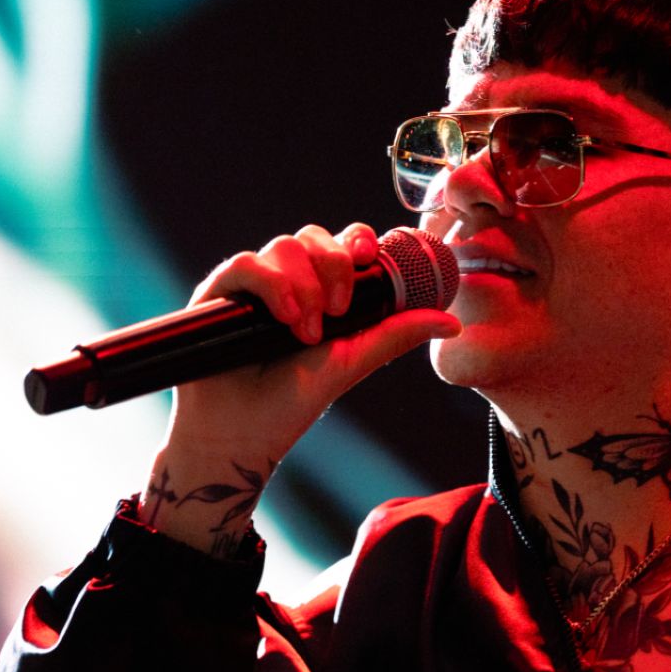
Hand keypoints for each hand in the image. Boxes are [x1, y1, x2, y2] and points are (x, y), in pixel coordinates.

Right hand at [139, 224, 460, 552]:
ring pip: (284, 246)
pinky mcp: (218, 295)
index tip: (368, 257)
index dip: (357, 240)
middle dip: (335, 266)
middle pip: (315, 237)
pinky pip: (245, 263)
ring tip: (306, 331)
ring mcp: (252, 287)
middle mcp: (287, 282)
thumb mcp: (352, 362)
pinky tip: (285, 318)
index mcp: (321, 292)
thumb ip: (395, 335)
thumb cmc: (292, 401)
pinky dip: (271, 284)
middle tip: (340, 310)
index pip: (341, 244)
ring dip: (304, 284)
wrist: (240, 435)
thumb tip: (453, 322)